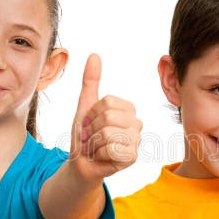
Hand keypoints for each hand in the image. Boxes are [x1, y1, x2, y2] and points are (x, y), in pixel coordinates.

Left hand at [70, 53, 142, 180]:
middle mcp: (136, 123)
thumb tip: (94, 55)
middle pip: (109, 117)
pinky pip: (112, 149)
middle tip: (90, 137)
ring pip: (109, 134)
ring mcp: (136, 141)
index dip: (91, 114)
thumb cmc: (85, 135)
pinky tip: (101, 157)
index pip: (108, 103)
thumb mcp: (85, 105)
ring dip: (93, 143)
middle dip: (91, 129)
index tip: (89, 123)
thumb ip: (91, 81)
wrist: (81, 163)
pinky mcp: (133, 157)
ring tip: (95, 147)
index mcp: (128, 108)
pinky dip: (99, 154)